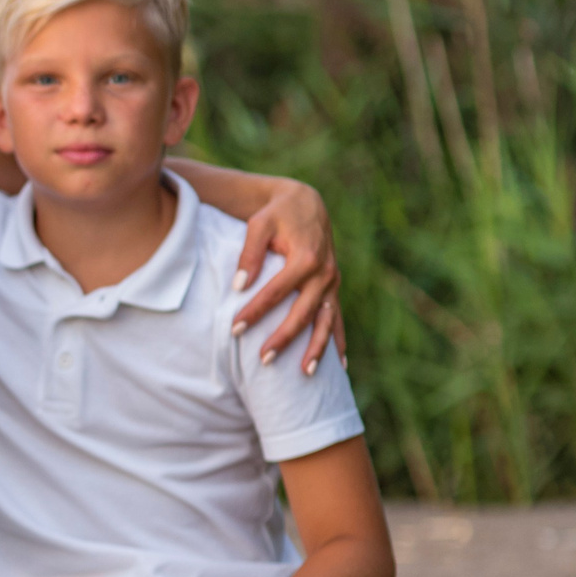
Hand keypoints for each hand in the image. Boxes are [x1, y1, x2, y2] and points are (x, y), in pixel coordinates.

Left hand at [232, 177, 344, 373]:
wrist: (305, 203)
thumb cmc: (277, 213)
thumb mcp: (259, 224)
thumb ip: (249, 253)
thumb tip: (239, 285)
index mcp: (306, 257)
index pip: (275, 291)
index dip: (255, 311)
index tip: (235, 329)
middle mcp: (325, 273)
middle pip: (303, 312)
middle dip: (284, 338)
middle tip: (263, 360)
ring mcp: (332, 282)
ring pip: (326, 321)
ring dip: (317, 348)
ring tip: (305, 373)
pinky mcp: (333, 287)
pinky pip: (338, 317)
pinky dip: (339, 340)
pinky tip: (341, 366)